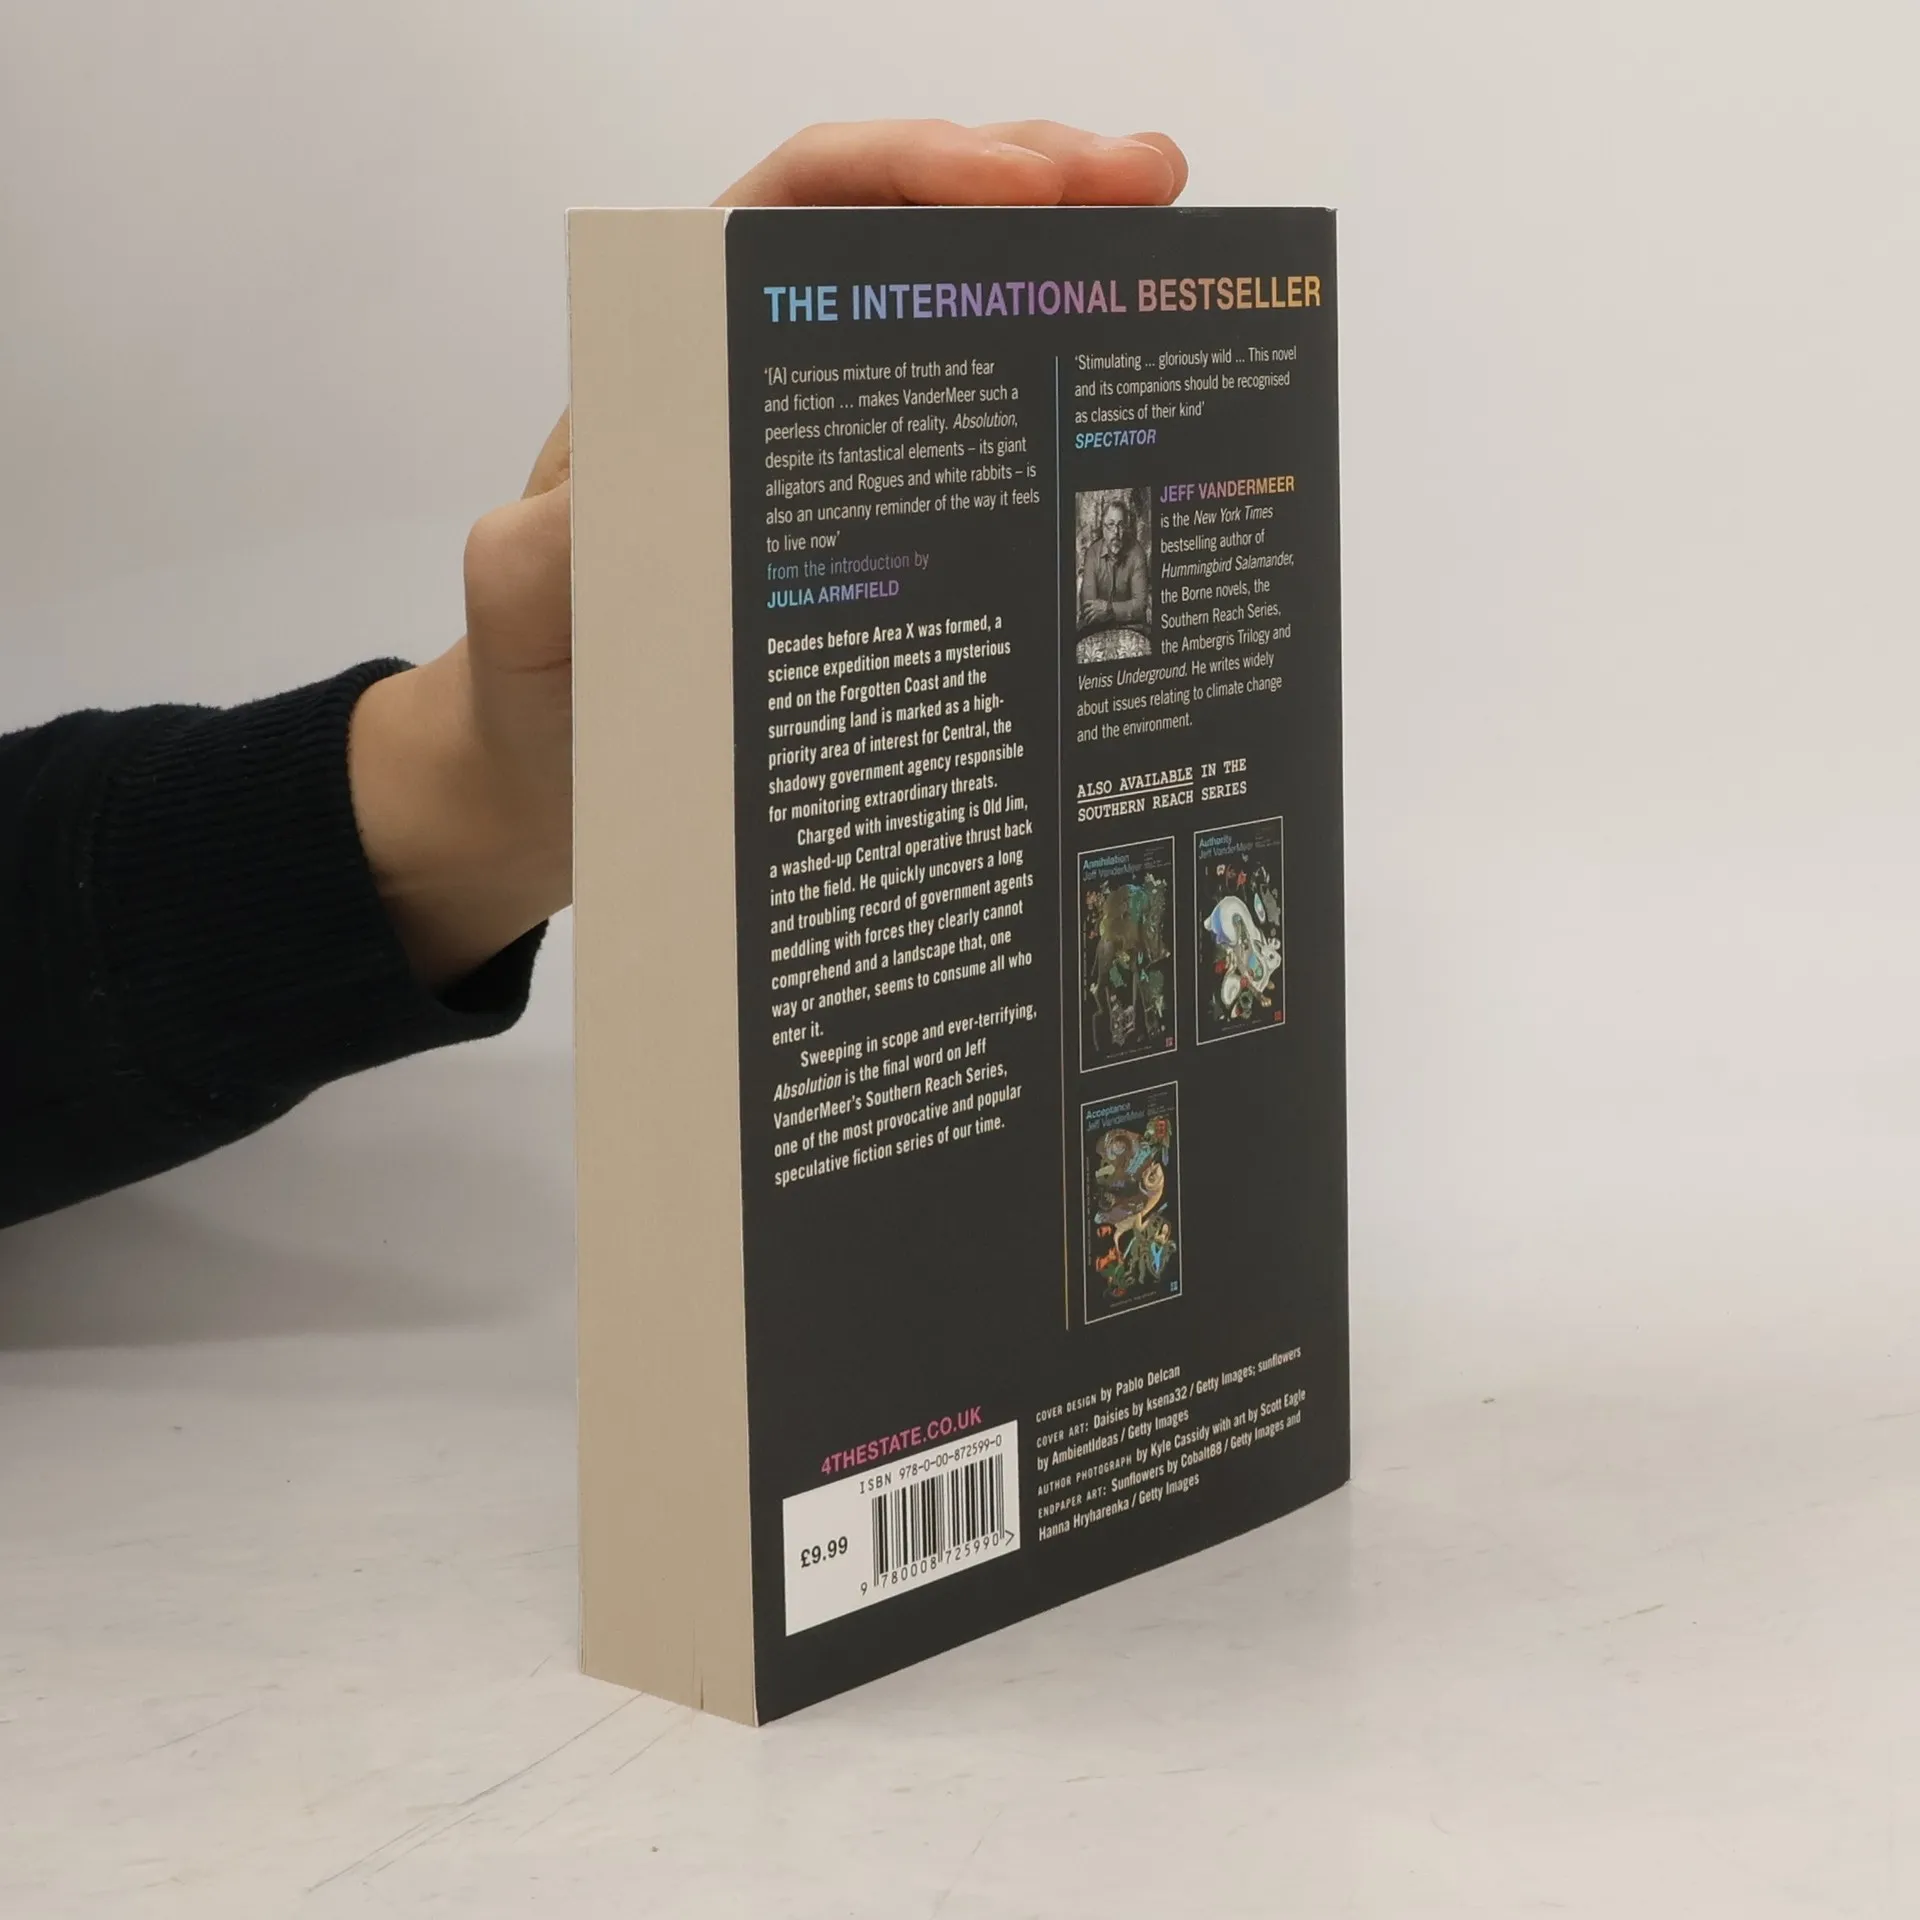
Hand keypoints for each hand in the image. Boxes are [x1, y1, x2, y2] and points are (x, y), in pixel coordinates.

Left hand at [349, 119, 1187, 986]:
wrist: (564, 774)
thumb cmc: (538, 676)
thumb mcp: (527, 611)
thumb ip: (547, 558)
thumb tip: (618, 502)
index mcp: (685, 360)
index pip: (794, 210)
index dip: (906, 171)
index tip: (1014, 184)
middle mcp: (773, 384)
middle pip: (909, 238)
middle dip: (1034, 185)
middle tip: (1150, 183)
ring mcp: (841, 463)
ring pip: (963, 328)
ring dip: (1068, 280)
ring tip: (1174, 260)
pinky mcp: (888, 541)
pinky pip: (984, 455)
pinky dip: (1060, 416)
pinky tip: (1130, 413)